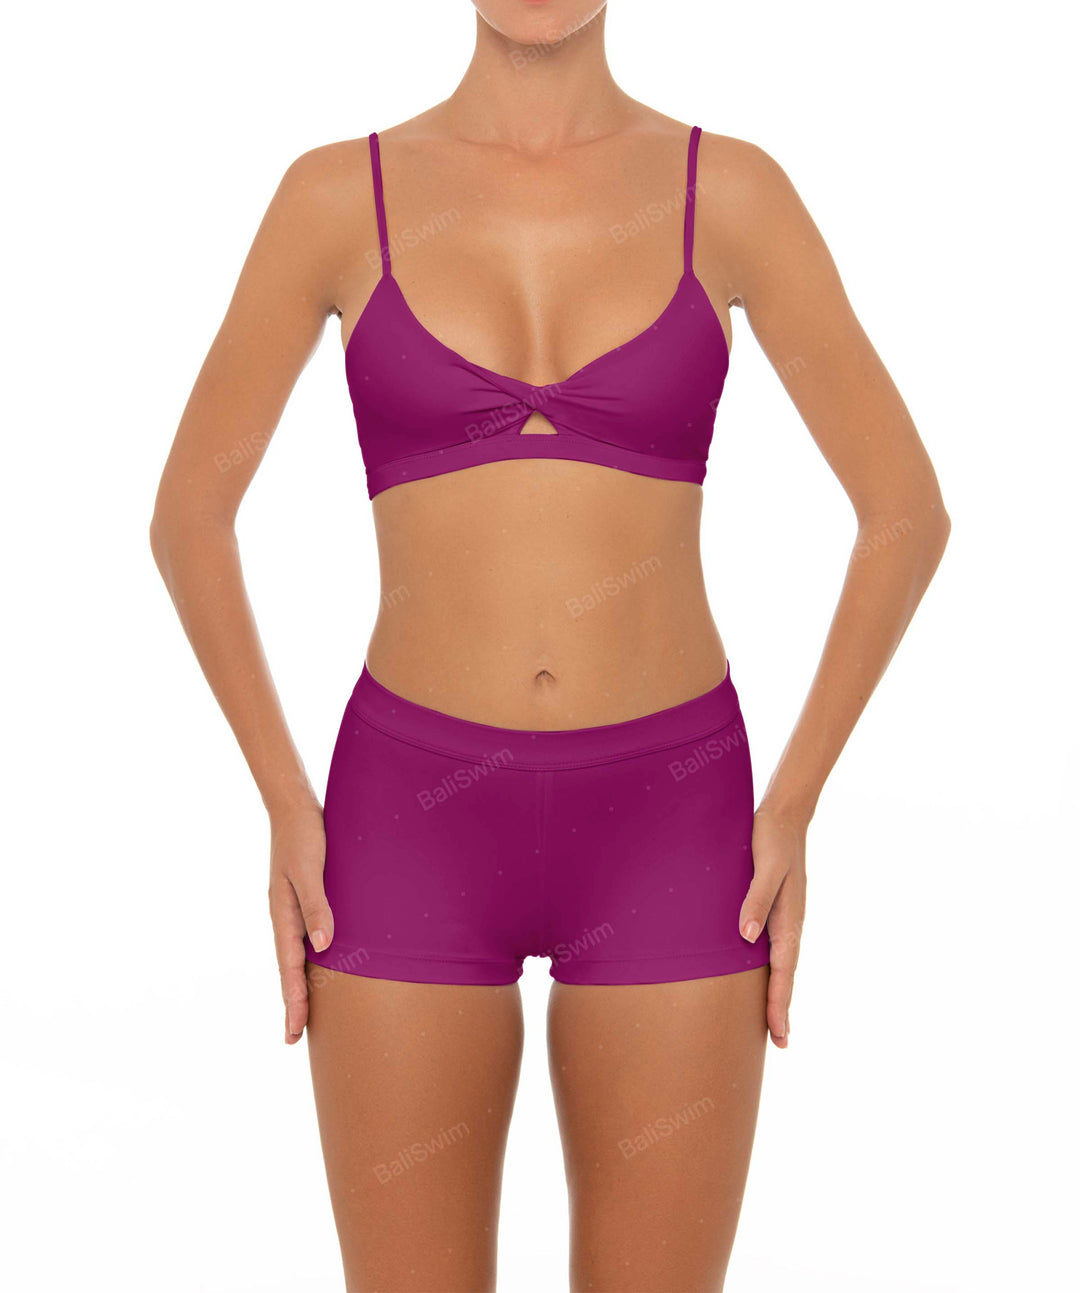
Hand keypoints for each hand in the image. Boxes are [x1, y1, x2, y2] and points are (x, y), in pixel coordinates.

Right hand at [268, 803, 331, 1043]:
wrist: (294, 806)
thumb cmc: (304, 835)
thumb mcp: (310, 869)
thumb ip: (316, 905)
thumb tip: (323, 946)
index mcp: (282, 914)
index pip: (290, 968)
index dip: (293, 1000)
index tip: (293, 1032)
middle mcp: (285, 916)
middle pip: (289, 969)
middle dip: (292, 1002)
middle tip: (292, 1038)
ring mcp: (292, 909)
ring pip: (295, 955)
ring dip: (299, 984)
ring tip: (302, 1012)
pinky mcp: (302, 898)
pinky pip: (304, 937)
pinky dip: (308, 959)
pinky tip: (318, 964)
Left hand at [739, 805, 806, 1048]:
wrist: (785, 817)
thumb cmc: (771, 840)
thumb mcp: (764, 867)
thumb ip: (756, 899)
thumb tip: (747, 936)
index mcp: (789, 919)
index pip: (783, 971)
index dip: (779, 1003)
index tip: (779, 1034)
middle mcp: (790, 923)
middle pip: (786, 975)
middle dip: (782, 1008)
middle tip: (781, 1043)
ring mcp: (785, 918)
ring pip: (783, 964)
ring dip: (779, 992)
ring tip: (775, 1022)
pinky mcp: (778, 909)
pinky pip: (777, 948)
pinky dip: (774, 971)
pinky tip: (766, 976)